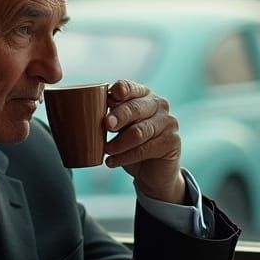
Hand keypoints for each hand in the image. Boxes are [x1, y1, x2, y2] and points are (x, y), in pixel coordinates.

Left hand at [103, 80, 184, 203]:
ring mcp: (168, 121)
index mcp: (142, 94)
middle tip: (106, 125)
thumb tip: (87, 111)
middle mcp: (158, 104)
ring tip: (106, 150)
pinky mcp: (172, 141)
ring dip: (119, 143)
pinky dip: (124, 157)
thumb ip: (108, 116)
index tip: (109, 97)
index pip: (130, 88)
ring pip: (139, 131)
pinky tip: (111, 162)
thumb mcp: (118, 128)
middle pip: (135, 108)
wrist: (151, 172)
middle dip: (118, 116)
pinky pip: (145, 149)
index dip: (120, 90)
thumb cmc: (129, 144)